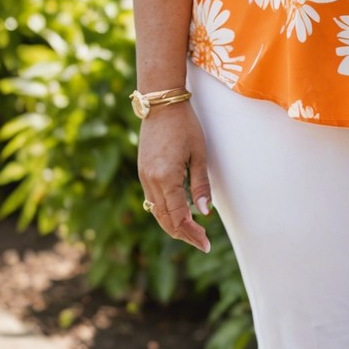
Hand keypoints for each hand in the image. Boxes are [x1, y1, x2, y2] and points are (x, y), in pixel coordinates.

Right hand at [137, 101, 211, 252]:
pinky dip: (164, 211)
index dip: (192, 234)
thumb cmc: (184, 125)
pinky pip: (152, 200)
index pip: (178, 217)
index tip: (205, 244)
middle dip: (183, 234)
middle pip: (165, 219)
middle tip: (201, 242)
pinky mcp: (143, 171)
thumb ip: (200, 185)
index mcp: (165, 178)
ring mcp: (143, 176)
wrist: (161, 104)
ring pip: (156, 212)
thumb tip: (205, 212)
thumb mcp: (199, 154)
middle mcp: (150, 181)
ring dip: (173, 225)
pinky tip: (177, 213)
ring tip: (192, 232)